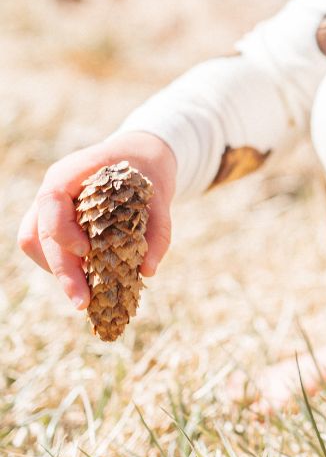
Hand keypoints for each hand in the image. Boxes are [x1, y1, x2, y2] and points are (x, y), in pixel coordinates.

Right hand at [18, 131, 177, 310]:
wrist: (141, 155)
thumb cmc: (148, 171)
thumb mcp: (160, 193)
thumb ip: (158, 229)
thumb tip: (148, 270)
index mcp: (74, 171)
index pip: (52, 200)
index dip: (63, 230)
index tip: (87, 252)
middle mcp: (55, 188)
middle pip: (40, 231)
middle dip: (61, 269)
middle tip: (83, 300)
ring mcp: (50, 205)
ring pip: (34, 242)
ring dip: (57, 271)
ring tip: (85, 295)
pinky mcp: (54, 220)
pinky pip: (44, 246)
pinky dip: (61, 265)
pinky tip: (85, 279)